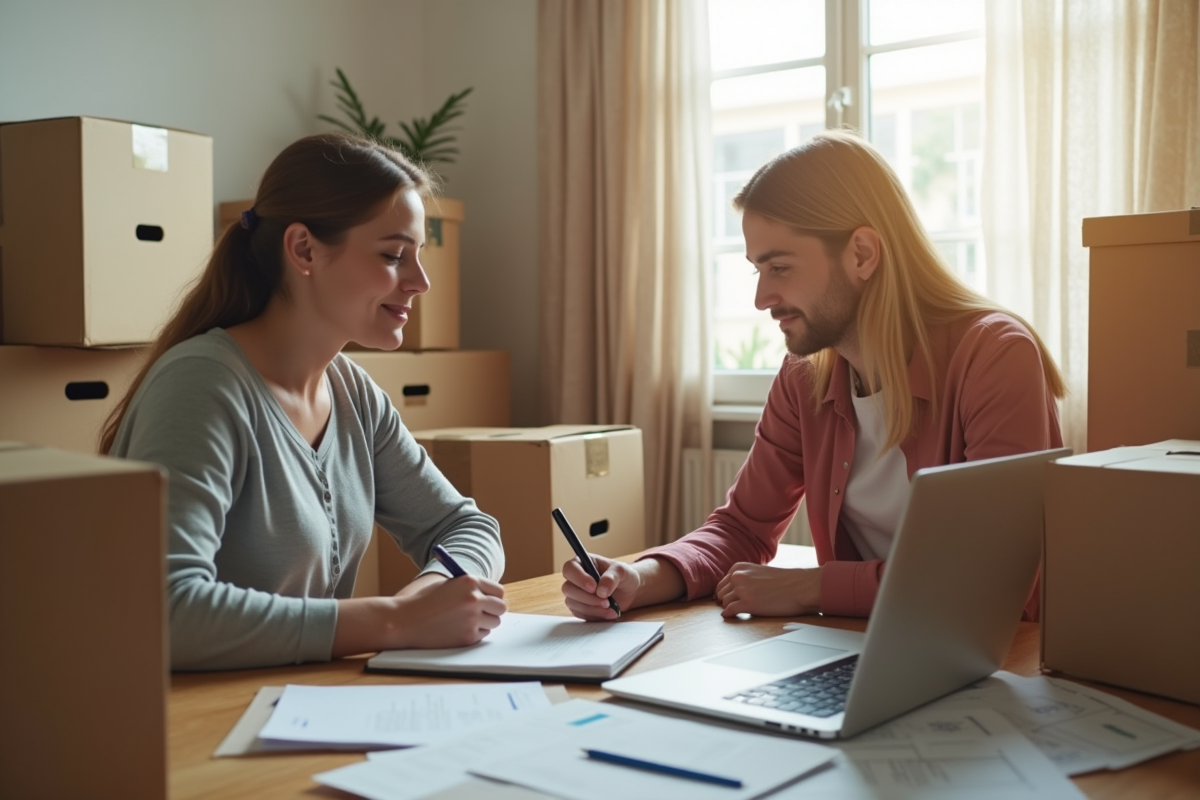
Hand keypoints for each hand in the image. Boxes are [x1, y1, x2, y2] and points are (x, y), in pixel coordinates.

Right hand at [392, 575, 506, 647]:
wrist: (404, 620)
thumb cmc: (424, 601)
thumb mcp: (448, 585)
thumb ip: (470, 588)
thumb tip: (492, 597)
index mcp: (469, 582)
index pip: (498, 590)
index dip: (493, 596)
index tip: (490, 600)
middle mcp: (474, 599)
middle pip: (501, 607)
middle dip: (493, 611)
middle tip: (483, 613)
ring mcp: (472, 619)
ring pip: (494, 623)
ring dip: (484, 623)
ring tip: (464, 621)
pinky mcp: (468, 637)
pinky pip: (482, 635)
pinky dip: (474, 633)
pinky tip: (456, 630)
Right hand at [560, 554, 638, 620]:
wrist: (630, 592)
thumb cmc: (624, 576)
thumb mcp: (622, 571)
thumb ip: (611, 577)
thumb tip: (600, 591)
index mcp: (582, 563)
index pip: (570, 568)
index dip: (579, 578)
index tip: (594, 587)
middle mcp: (576, 578)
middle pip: (568, 588)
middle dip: (587, 597)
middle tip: (606, 601)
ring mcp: (576, 594)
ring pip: (572, 603)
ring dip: (592, 608)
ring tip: (611, 608)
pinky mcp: (580, 608)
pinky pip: (580, 614)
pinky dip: (595, 615)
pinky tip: (609, 613)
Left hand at [715, 563, 821, 617]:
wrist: (800, 587)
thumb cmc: (784, 581)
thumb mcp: (759, 572)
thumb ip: (744, 577)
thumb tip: (730, 591)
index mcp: (739, 567)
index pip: (722, 583)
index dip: (726, 593)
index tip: (730, 599)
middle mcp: (738, 576)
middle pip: (720, 593)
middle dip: (726, 600)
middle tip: (734, 607)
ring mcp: (741, 590)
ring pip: (724, 603)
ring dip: (730, 608)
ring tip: (741, 610)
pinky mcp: (747, 604)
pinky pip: (729, 611)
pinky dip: (729, 615)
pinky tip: (734, 616)